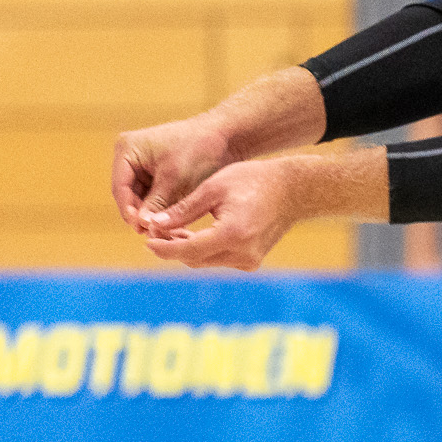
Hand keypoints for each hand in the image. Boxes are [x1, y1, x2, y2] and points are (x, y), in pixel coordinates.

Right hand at [112, 116, 232, 231]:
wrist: (225, 136)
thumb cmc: (199, 149)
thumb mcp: (174, 178)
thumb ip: (156, 203)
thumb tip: (142, 226)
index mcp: (127, 149)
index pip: (120, 187)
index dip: (129, 210)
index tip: (141, 228)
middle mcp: (130, 156)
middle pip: (128, 194)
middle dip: (140, 214)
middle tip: (153, 234)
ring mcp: (143, 165)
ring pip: (140, 198)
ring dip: (151, 214)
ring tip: (163, 231)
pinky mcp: (156, 173)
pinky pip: (152, 195)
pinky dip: (160, 208)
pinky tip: (171, 223)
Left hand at [141, 147, 387, 270]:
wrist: (294, 190)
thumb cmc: (254, 180)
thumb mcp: (214, 187)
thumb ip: (184, 209)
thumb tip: (154, 224)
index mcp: (232, 234)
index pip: (188, 249)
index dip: (164, 247)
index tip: (147, 240)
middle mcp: (242, 253)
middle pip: (195, 259)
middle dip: (173, 247)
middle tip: (155, 231)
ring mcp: (249, 260)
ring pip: (206, 261)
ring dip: (187, 248)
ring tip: (171, 229)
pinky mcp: (252, 261)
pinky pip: (219, 259)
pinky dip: (203, 249)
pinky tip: (192, 233)